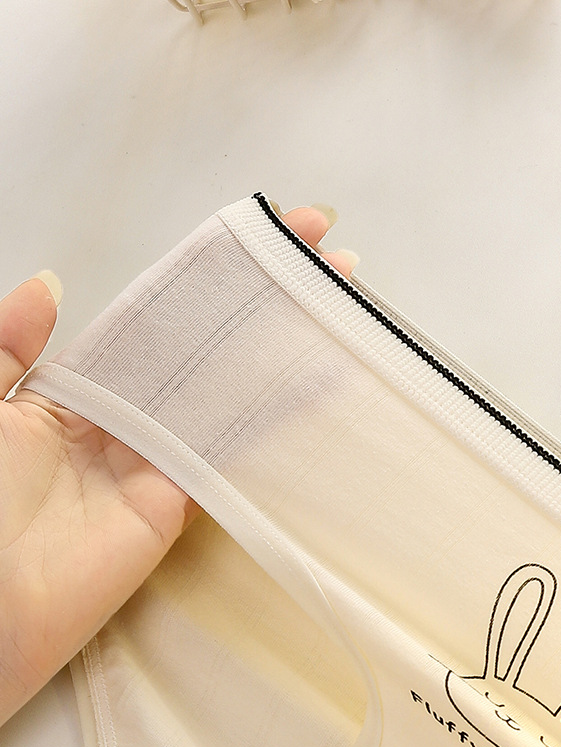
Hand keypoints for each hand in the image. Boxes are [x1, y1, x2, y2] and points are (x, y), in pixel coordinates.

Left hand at [0, 206, 355, 726]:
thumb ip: (10, 344)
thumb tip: (50, 283)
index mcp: (63, 396)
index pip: (145, 323)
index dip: (197, 277)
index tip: (252, 229)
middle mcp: (116, 426)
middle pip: (200, 350)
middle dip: (258, 299)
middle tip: (322, 250)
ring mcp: (150, 468)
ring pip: (224, 395)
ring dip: (279, 348)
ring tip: (337, 297)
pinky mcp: (170, 511)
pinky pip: (222, 454)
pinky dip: (269, 417)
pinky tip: (310, 375)